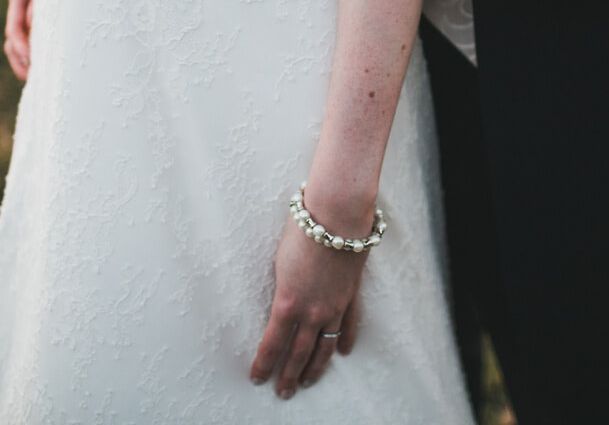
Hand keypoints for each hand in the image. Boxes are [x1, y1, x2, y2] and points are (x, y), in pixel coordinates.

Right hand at [0, 0, 36, 80]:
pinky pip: (28, 23)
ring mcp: (24, 0)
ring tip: (36, 78)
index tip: (32, 61)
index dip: (23, 46)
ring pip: (19, 34)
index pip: (16, 27)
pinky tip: (45, 52)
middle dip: (23, 60)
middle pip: (15, 38)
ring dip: (25, 55)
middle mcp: (19, 1)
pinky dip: (34, 40)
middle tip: (36, 82)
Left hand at [250, 201, 366, 398]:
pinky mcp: (352, 296)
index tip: (257, 378)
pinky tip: (343, 352)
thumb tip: (283, 304)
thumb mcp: (280, 262)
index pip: (272, 343)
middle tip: (283, 392)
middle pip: (299, 353)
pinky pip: (349, 325)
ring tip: (307, 381)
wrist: (337, 215)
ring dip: (315, 367)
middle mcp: (312, 311)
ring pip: (325, 346)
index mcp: (288, 303)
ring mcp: (335, 306)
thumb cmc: (302, 231)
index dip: (264, 363)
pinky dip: (346, 340)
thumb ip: (282, 289)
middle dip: (288, 375)